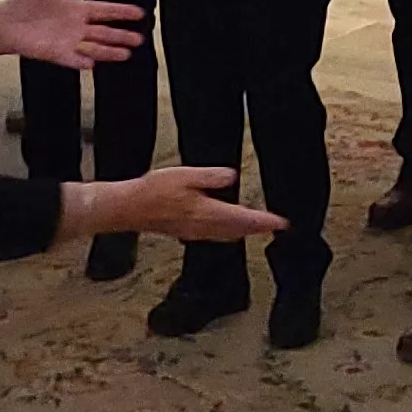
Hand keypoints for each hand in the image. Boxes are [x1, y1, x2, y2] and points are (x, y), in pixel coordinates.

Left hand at [0, 0, 145, 67]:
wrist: (5, 23)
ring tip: (125, 54)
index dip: (122, 11)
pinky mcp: (56, 53)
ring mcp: (68, 41)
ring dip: (109, 51)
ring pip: (94, 47)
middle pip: (105, 32)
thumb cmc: (24, 2)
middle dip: (122, 35)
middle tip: (139, 39)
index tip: (139, 12)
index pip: (104, 10)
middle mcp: (76, 27)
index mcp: (76, 9)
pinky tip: (91, 63)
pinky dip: (81, 61)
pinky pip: (72, 58)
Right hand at [64, 165, 285, 243]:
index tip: (282, 223)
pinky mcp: (186, 232)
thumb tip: (232, 176)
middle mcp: (204, 227)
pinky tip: (229, 229)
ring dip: (245, 232)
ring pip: (228, 235)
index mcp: (208, 212)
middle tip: (278, 226)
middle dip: (258, 229)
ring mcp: (194, 232)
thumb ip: (211, 177)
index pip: (243, 218)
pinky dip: (229, 232)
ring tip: (259, 228)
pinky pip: (215, 236)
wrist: (129, 208)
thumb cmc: (154, 191)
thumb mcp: (185, 175)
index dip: (264, 221)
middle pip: (239, 230)